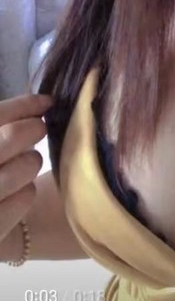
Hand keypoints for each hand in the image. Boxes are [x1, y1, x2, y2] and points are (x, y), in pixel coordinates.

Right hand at [0, 92, 53, 253]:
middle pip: (10, 138)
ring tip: (26, 163)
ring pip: (23, 168)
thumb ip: (0, 123)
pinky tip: (19, 189)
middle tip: (39, 129)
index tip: (45, 102)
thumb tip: (38, 105)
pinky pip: (24, 198)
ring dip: (31, 162)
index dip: (23, 105)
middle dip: (32, 129)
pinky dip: (27, 191)